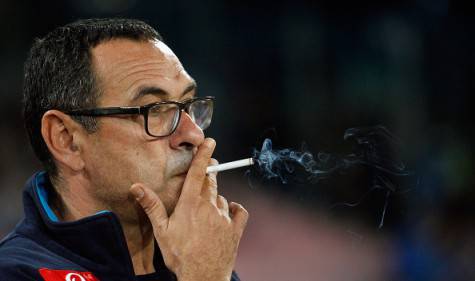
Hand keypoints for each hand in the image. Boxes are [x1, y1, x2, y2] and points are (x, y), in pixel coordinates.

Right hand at [130, 138, 248, 280]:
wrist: (202, 276)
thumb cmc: (180, 255)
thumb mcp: (161, 231)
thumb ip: (151, 206)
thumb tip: (136, 187)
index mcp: (191, 204)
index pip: (198, 173)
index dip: (203, 155)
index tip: (210, 141)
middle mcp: (209, 206)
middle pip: (211, 182)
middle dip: (208, 175)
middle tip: (205, 175)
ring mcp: (224, 217)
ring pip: (221, 199)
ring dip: (215, 199)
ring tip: (206, 211)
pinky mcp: (235, 229)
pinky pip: (239, 211)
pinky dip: (234, 209)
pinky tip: (229, 212)